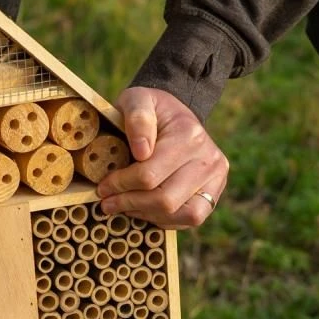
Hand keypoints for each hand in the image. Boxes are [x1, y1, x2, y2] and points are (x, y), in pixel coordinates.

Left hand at [97, 86, 228, 227]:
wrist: (177, 116)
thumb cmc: (151, 110)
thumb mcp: (137, 99)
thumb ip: (137, 117)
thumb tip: (142, 152)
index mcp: (189, 135)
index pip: (149, 176)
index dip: (120, 186)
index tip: (102, 188)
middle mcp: (209, 158)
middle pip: (165, 199)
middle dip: (130, 204)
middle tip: (107, 203)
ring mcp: (216, 178)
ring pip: (180, 214)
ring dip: (147, 214)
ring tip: (125, 207)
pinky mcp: (214, 193)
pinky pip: (191, 219)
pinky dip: (165, 219)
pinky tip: (146, 209)